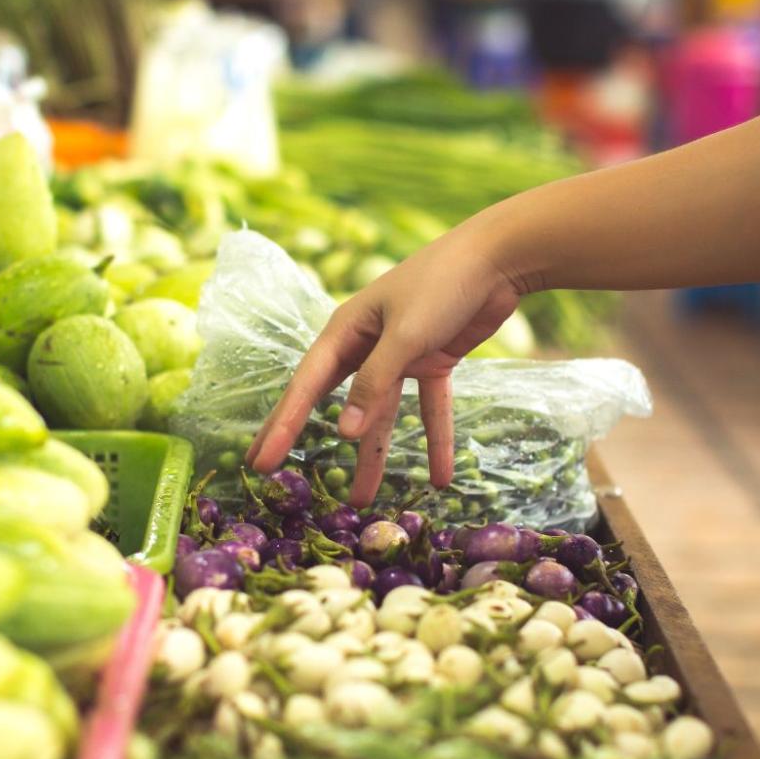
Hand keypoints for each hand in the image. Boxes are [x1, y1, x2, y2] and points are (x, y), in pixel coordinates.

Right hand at [247, 226, 523, 504]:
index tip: (261, 462)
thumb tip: (344, 432)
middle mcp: (367, 344)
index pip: (306, 386)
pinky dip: (437, 440)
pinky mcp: (433, 360)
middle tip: (276, 476)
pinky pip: (429, 407)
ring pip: (382, 414)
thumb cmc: (442, 284)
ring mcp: (400, 354)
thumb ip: (375, 384)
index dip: (283, 426)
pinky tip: (441, 477)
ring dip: (376, 455)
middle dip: (307, 438)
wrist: (498, 257)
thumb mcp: (405, 335)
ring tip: (362, 500)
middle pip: (331, 400)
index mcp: (346, 330)